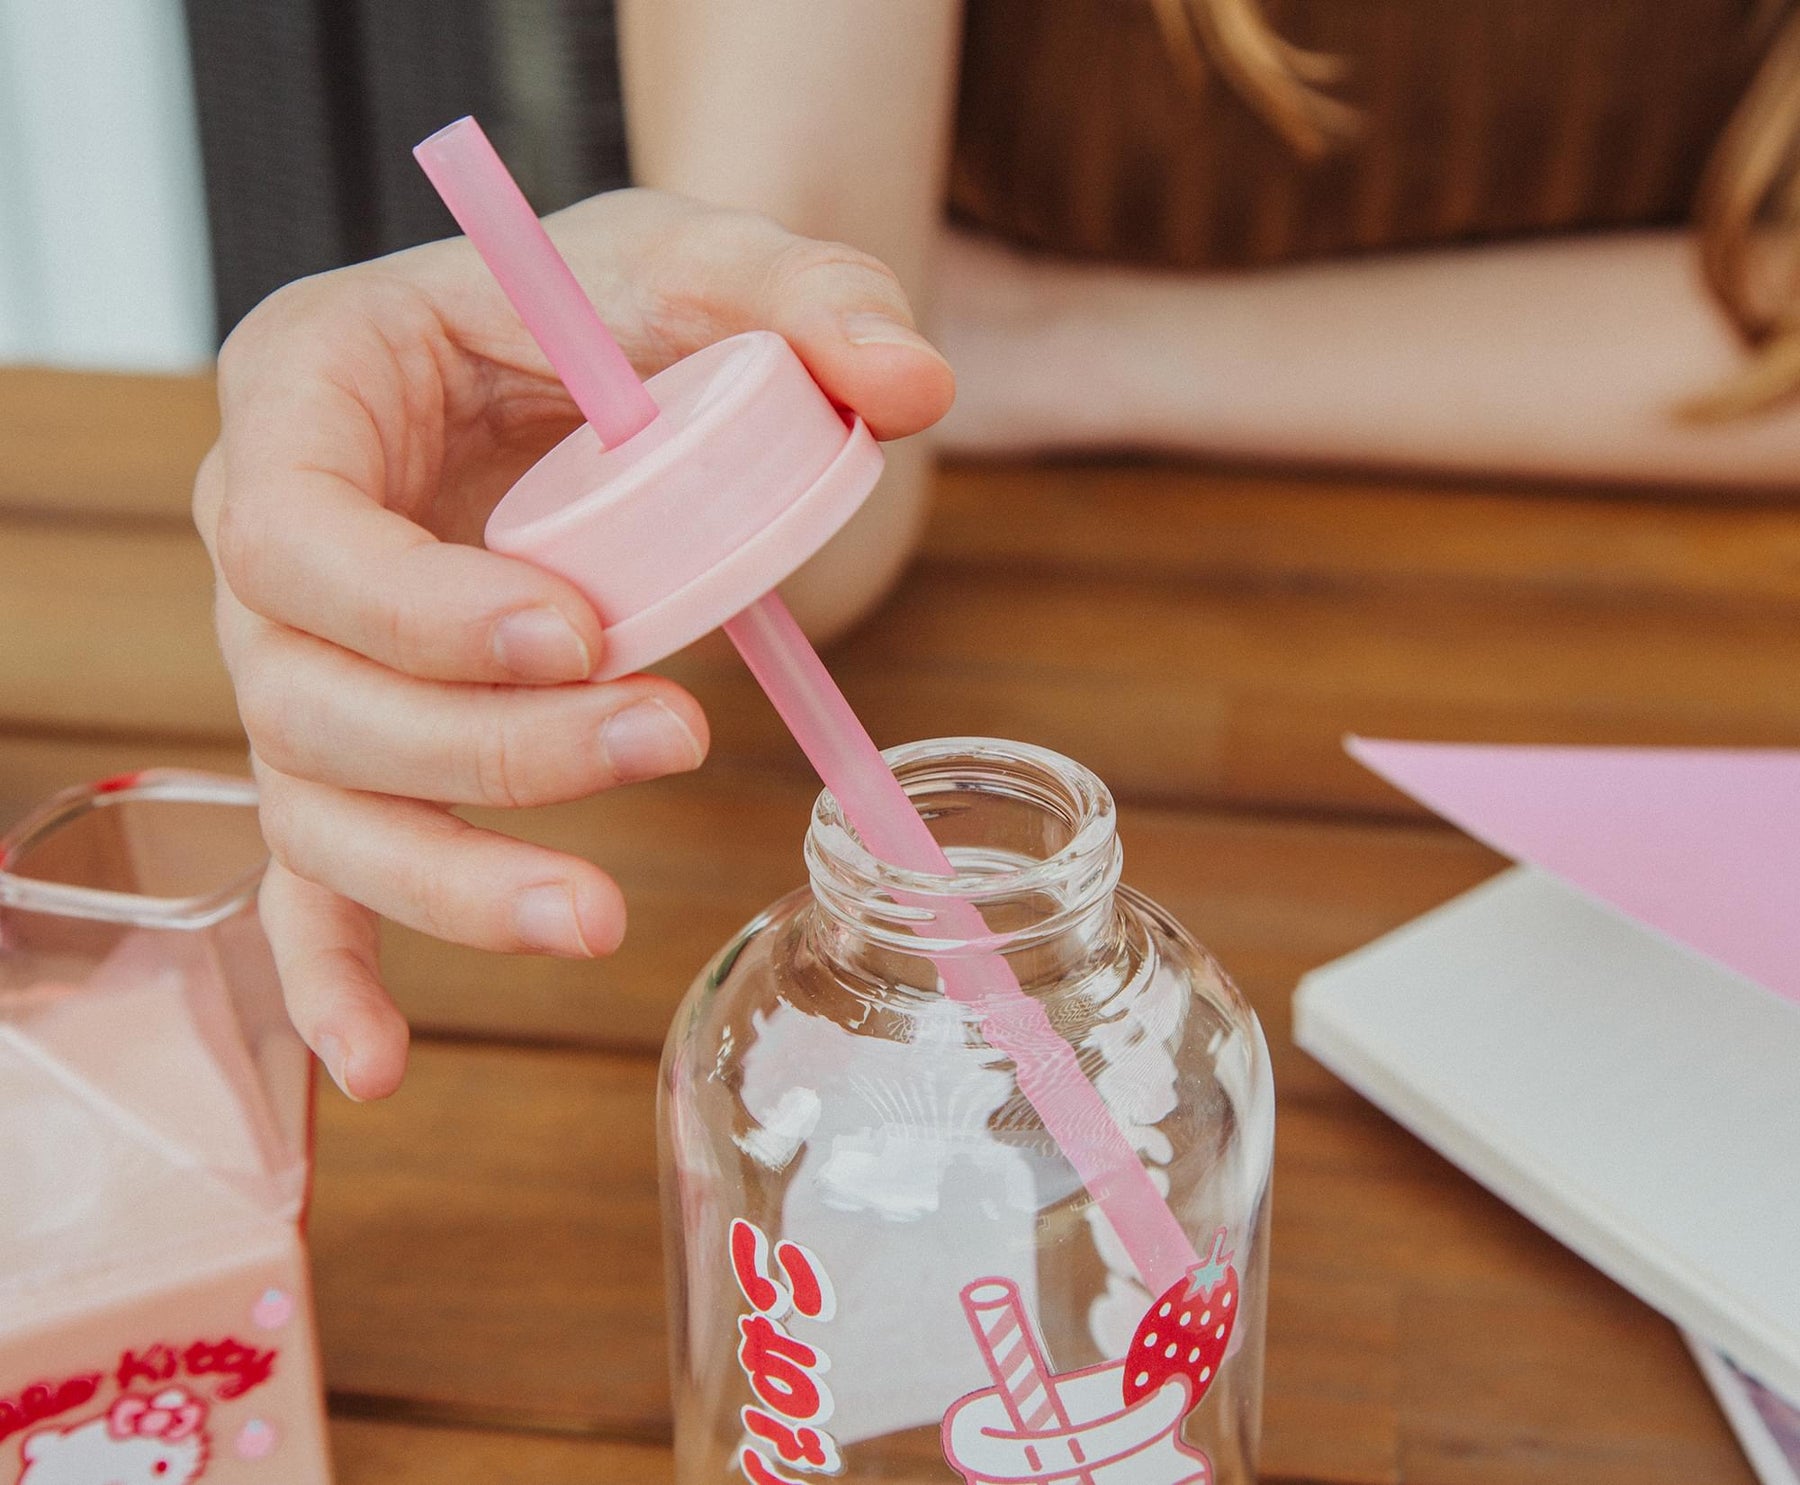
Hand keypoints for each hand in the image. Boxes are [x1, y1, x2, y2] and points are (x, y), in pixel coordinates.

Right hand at [193, 188, 954, 1100]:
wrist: (572, 348)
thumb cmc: (605, 301)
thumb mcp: (703, 259)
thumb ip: (805, 294)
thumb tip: (913, 384)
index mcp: (309, 392)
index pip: (293, 526)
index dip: (418, 607)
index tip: (583, 632)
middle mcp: (270, 540)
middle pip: (307, 689)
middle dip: (483, 747)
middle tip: (666, 737)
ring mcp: (301, 656)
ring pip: (316, 801)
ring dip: (447, 880)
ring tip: (598, 918)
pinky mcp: (354, 746)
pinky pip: (312, 874)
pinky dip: (338, 972)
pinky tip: (386, 1066)